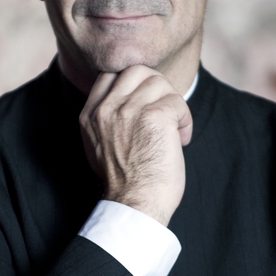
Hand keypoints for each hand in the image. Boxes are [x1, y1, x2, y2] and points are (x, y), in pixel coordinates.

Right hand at [79, 66, 192, 226]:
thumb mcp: (99, 146)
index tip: (147, 104)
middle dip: (158, 87)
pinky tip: (181, 140)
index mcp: (90, 115)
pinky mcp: (154, 116)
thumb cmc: (124, 183)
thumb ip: (107, 119)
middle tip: (166, 112)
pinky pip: (178, 102)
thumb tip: (130, 100)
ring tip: (175, 130)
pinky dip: (185, 120)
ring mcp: (129, 110)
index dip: (134, 84)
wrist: (134, 205)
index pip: (111, 75)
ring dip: (174, 105)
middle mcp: (106, 108)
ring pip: (160, 83)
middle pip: (137, 71)